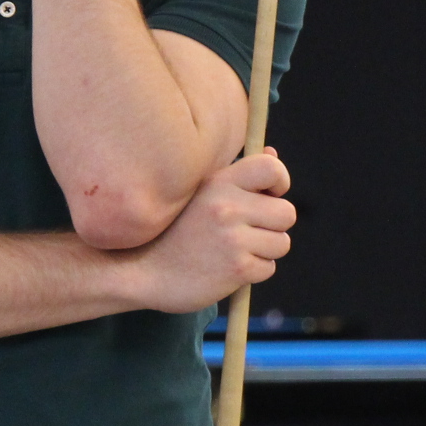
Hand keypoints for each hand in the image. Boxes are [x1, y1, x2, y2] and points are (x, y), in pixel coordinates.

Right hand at [116, 149, 294, 312]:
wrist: (139, 272)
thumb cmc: (171, 231)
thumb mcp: (198, 193)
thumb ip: (236, 175)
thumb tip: (272, 153)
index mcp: (218, 182)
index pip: (271, 168)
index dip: (280, 181)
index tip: (271, 195)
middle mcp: (227, 206)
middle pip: (286, 213)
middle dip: (273, 225)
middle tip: (248, 232)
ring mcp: (233, 239)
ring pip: (281, 243)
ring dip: (264, 250)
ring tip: (232, 251)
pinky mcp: (237, 269)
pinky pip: (268, 268)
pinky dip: (253, 272)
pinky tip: (226, 269)